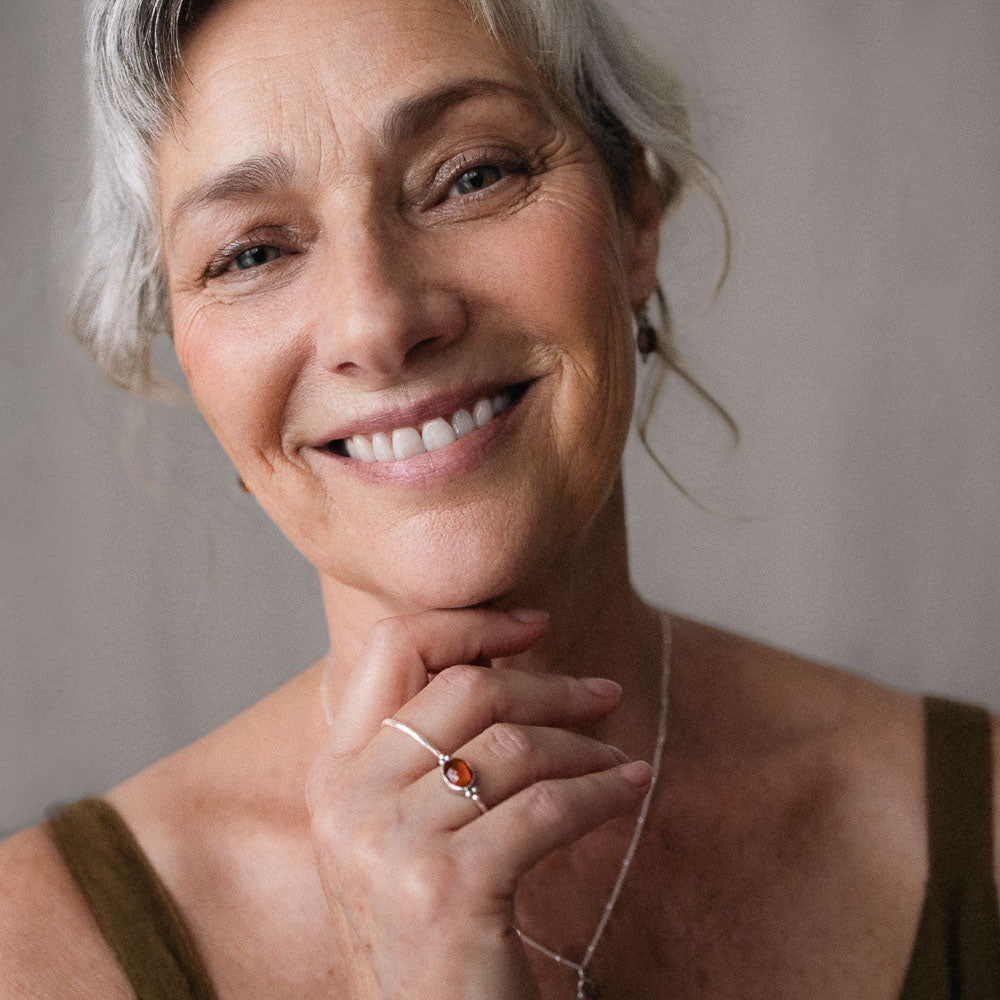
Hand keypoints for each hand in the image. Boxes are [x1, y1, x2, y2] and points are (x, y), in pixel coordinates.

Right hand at [306, 608, 651, 999]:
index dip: (469, 622)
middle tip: (603, 693)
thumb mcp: (400, 830)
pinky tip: (632, 787)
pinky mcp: (446, 888)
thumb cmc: (428, 929)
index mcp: (334, 773)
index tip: (533, 622)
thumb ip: (423, 751)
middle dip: (548, 683)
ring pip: (513, 746)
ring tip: (617, 757)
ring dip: (583, 745)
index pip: (392, 648)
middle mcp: (348, 799)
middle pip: (465, 688)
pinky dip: (602, 791)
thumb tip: (497, 660)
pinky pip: (546, 808)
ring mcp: (389, 845)